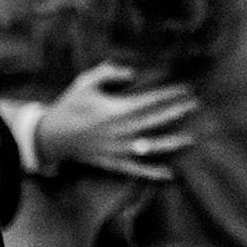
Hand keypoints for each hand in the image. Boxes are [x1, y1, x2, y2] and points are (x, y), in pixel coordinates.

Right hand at [34, 62, 196, 179]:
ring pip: (150, 147)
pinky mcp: (112, 162)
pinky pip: (135, 170)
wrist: (51, 135)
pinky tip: (169, 174)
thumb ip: (109, 73)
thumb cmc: (70, 105)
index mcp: (115, 110)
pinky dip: (152, 172)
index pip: (150, 100)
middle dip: (177, 113)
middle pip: (155, 121)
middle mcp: (119, 130)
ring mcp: (117, 149)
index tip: (186, 89)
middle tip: (196, 106)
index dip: (169, 94)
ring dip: (171, 142)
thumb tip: (132, 72)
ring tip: (190, 138)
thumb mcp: (86, 82)